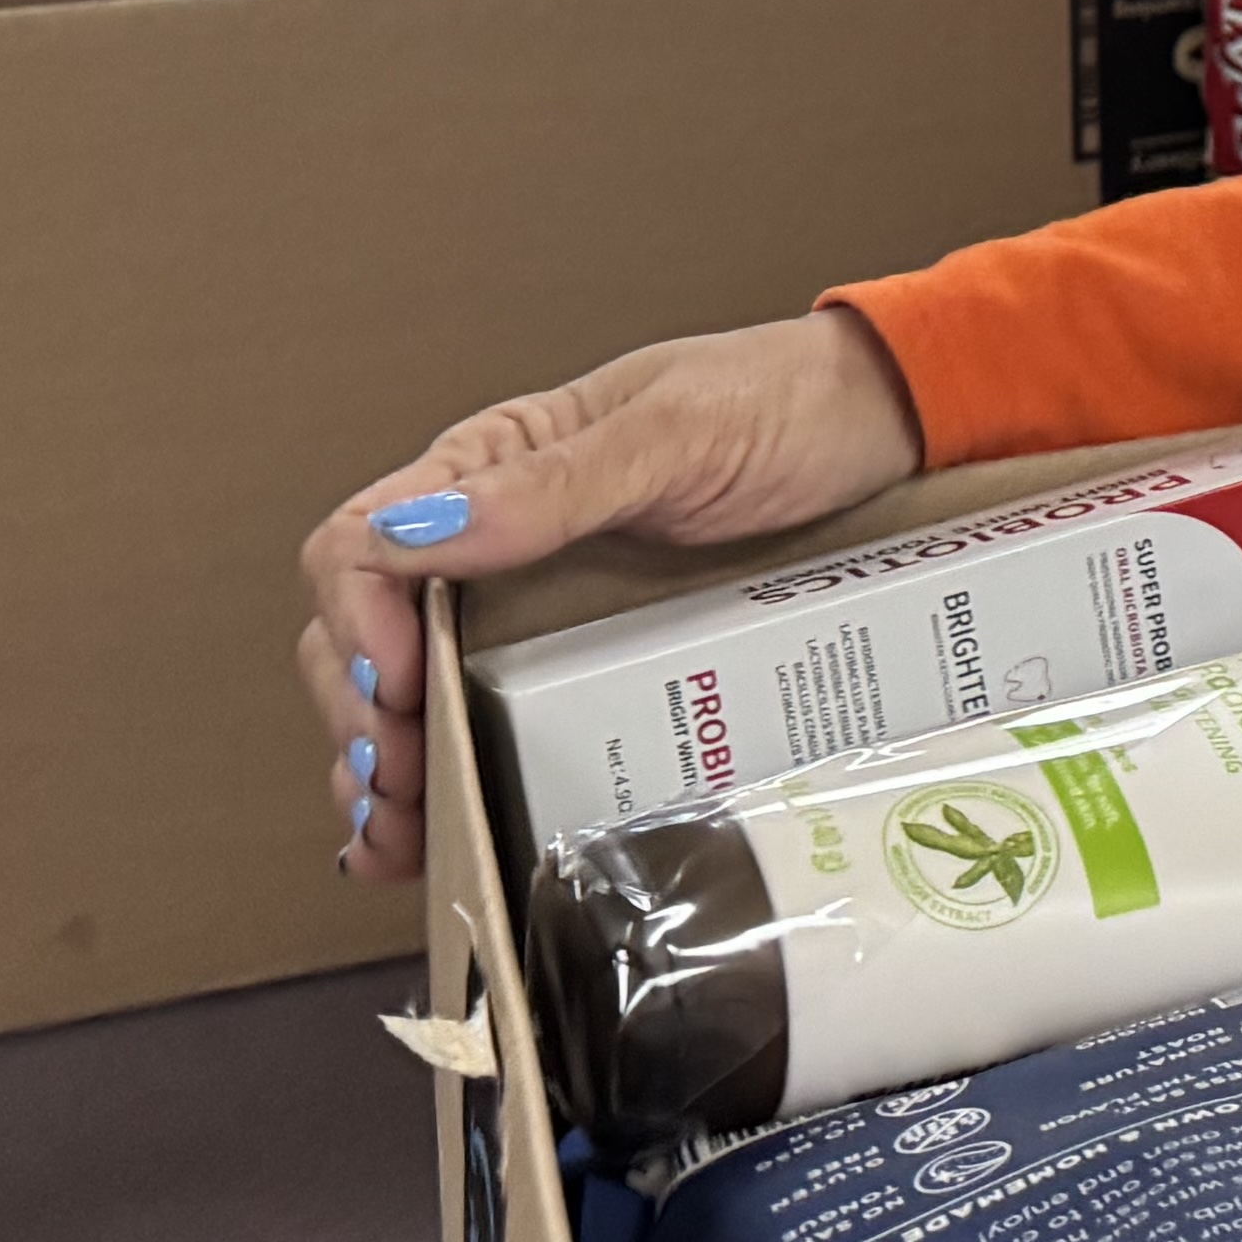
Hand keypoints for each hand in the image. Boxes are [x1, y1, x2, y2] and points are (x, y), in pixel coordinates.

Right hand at [299, 310, 928, 884]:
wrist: (887, 426)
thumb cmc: (780, 404)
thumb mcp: (673, 434)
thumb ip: (552, 484)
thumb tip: (419, 534)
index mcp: (491, 468)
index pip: (359, 545)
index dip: (354, 624)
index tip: (395, 692)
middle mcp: (494, 541)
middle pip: (365, 636)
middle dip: (360, 718)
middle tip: (393, 788)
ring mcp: (535, 606)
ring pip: (412, 694)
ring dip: (386, 769)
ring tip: (395, 837)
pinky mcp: (584, 660)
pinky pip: (491, 719)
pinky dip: (446, 782)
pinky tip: (429, 836)